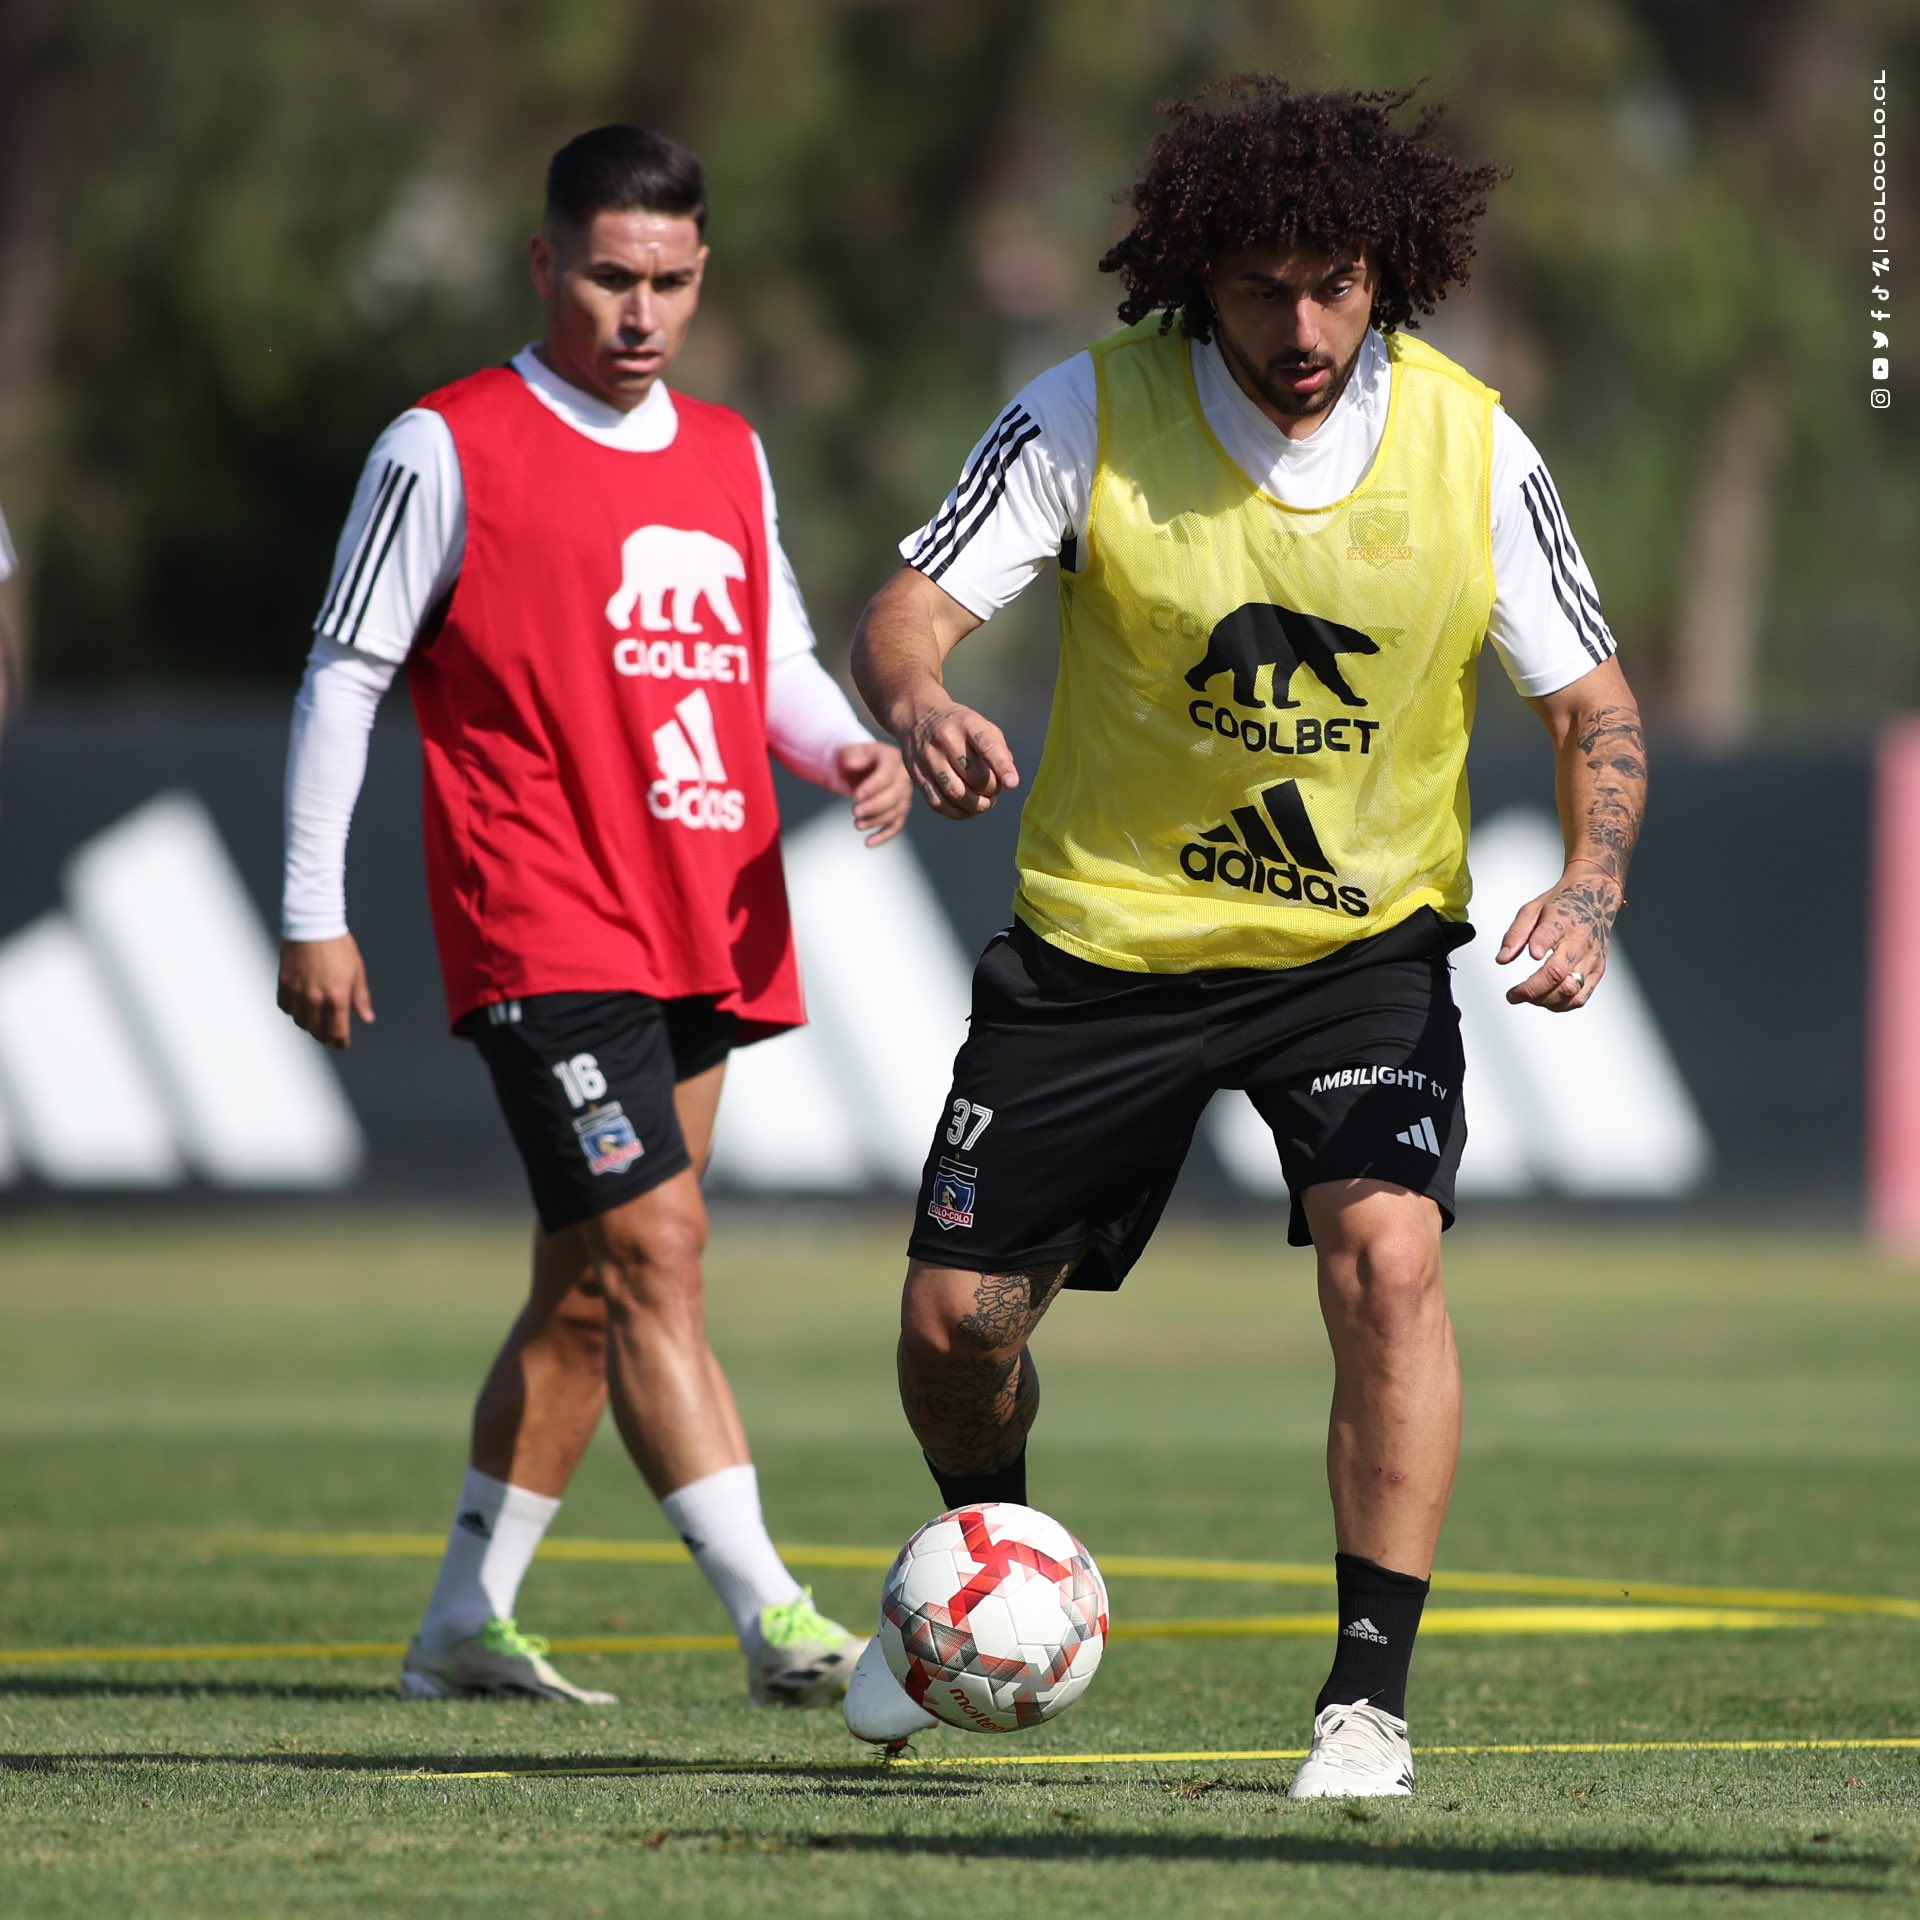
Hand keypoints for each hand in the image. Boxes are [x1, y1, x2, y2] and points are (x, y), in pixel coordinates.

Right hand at [278, 934, 374, 1048]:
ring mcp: (297, 992)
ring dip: (308, 1025)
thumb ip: (360, 998)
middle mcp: (315, 999)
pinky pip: (285, 1006)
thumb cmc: (339, 946)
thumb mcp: (357, 971)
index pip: (337, 1032)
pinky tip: (300, 1008)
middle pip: (317, 1031)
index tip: (342, 1045)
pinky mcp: (283, 983)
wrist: (313, 925)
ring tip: (315, 1022)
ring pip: (300, 1021)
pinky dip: (292, 1011)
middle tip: (330, 1036)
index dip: (340, 1042)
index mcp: (337, 997)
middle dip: (325, 1037)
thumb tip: (367, 1018)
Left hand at [835, 739, 911, 846]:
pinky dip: (884, 836)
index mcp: (891, 758)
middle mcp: (903, 776)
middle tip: (854, 812)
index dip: (873, 786)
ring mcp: (904, 794)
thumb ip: (850, 755)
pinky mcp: (900, 810)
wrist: (863, 767)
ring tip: (857, 824)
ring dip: (877, 821)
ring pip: (897, 812)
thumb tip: (851, 764)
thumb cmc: (855, 758)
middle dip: (875, 806)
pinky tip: (868, 843)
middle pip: (896, 795)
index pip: (887, 774)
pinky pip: (897, 825)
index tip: (856, 796)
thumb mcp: (850, 751)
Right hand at [900, 703, 1018, 820]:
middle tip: (994, 791)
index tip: (1012, 783)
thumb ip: (998, 750)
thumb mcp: (981, 725)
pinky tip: (967, 809)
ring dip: (976, 806)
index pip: (987, 746)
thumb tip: (1008, 780)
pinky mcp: (917, 775)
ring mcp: (928, 758)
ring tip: (984, 803)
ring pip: (956, 794)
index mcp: (967, 723)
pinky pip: (938, 803)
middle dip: (991, 790)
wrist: (917, 717)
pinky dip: (957, 813)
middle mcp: (945, 739)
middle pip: (974, 776)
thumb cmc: (959, 726)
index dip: (1001, 766)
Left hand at [1496, 866, 1622, 1011]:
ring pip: (1569, 991)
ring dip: (1544, 1000)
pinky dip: (1560, 1005)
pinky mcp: (1598, 970)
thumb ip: (1515, 934)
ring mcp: (1592, 959)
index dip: (1539, 946)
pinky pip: (1580, 998)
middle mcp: (1580, 942)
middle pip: (1557, 973)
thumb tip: (1502, 959)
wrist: (1596, 898)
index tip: (1531, 955)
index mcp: (1562, 921)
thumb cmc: (1562, 904)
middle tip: (1512, 995)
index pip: (1549, 935)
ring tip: (1527, 996)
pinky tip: (1545, 1000)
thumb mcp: (1532, 909)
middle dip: (1531, 990)